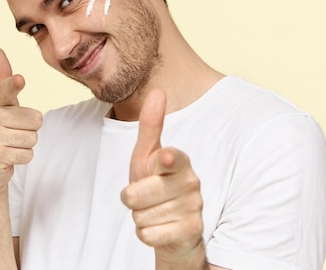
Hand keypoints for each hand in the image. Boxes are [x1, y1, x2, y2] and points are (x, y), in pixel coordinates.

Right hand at [0, 48, 41, 189]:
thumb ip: (3, 77)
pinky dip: (23, 157)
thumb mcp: (2, 102)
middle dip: (30, 128)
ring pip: (33, 138)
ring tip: (11, 143)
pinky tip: (9, 156)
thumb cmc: (0, 126)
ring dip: (26, 143)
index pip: (6, 89)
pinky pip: (28, 154)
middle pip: (36, 119)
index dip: (13, 85)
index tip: (19, 79)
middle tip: (14, 131)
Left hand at [120, 89, 204, 266]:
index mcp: (179, 161)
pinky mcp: (191, 231)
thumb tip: (158, 91)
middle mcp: (191, 183)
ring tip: (153, 212)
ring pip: (141, 215)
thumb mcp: (147, 155)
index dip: (166, 160)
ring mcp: (193, 208)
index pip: (172, 159)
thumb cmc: (156, 185)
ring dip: (140, 217)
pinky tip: (159, 228)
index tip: (164, 156)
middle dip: (132, 199)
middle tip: (143, 196)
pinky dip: (146, 234)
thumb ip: (151, 126)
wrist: (174, 226)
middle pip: (138, 194)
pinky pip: (148, 235)